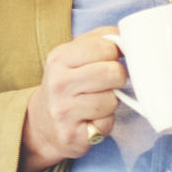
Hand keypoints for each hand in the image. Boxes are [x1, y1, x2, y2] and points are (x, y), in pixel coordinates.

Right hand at [19, 28, 128, 171]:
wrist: (43, 124)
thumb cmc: (67, 85)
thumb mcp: (73, 56)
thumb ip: (99, 40)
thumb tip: (128, 37)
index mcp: (59, 57)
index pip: (107, 46)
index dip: (115, 54)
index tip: (109, 61)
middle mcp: (59, 83)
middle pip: (113, 72)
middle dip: (117, 78)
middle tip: (107, 84)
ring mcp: (63, 110)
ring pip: (112, 100)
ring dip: (111, 102)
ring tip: (96, 103)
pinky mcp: (73, 135)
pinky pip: (106, 123)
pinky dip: (105, 121)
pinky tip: (91, 119)